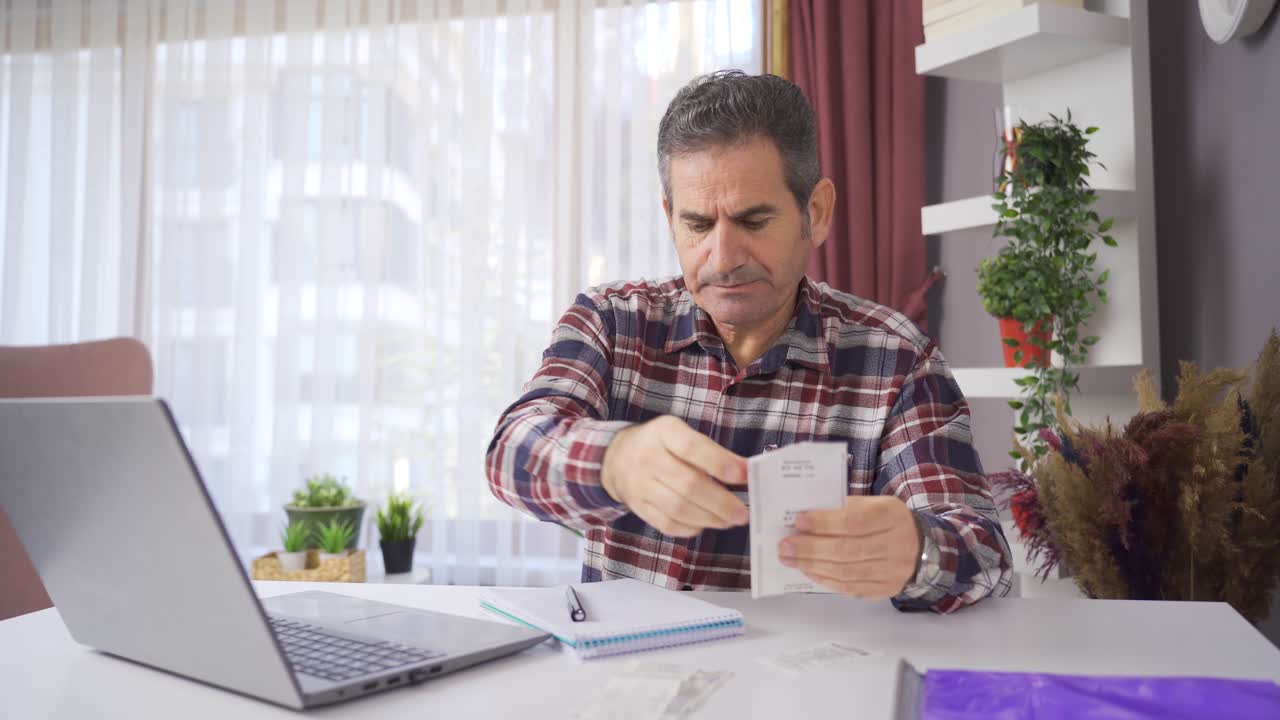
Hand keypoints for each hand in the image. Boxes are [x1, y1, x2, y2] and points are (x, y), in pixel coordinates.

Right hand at [601, 415, 748, 537]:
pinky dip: (690, 527)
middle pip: (688, 484)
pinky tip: (705, 523)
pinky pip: (667, 523)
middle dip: (721, 502)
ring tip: (729, 520)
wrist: (616, 457)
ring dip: (709, 518)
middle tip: (743, 513)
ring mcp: (640, 485)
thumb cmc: (660, 444)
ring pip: (678, 508)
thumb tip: (745, 473)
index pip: (693, 448)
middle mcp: (648, 457)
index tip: (744, 475)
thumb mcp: (681, 434)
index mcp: (664, 432)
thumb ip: (711, 452)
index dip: (720, 463)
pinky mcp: (638, 506)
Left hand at [777, 496, 920, 598]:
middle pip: (848, 550)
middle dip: (811, 549)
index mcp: (892, 516)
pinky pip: (849, 587)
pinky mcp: (884, 589)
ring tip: (790, 559)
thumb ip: (842, 509)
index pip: (855, 521)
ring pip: (846, 572)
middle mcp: (897, 545)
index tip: (800, 521)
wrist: (918, 545)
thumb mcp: (870, 504)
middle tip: (785, 546)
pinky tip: (808, 570)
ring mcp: (893, 571)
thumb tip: (804, 520)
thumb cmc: (884, 520)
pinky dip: (824, 579)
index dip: (825, 523)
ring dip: (812, 566)